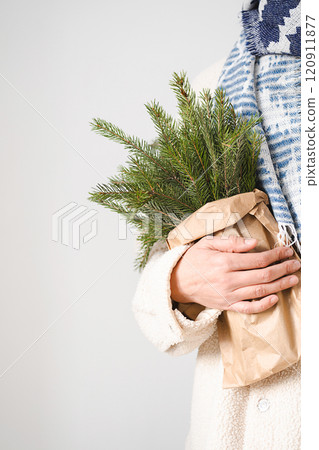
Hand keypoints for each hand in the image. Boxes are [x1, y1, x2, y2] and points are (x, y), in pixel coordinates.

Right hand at [170, 235, 299, 313]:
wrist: (176, 281)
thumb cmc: (192, 260)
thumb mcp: (208, 243)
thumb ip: (232, 242)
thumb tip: (254, 243)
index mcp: (225, 261)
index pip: (258, 259)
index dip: (276, 255)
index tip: (287, 251)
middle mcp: (229, 279)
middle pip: (263, 275)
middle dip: (283, 269)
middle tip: (295, 264)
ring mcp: (228, 294)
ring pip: (260, 291)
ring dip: (280, 285)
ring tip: (292, 279)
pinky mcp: (226, 305)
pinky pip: (249, 308)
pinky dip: (264, 305)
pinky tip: (275, 298)